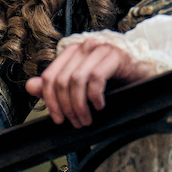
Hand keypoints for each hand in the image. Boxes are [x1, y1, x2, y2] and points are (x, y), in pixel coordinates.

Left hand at [26, 37, 155, 127]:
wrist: (141, 79)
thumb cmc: (111, 84)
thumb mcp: (81, 89)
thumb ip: (56, 87)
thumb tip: (30, 86)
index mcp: (70, 53)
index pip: (49, 76)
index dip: (50, 100)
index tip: (58, 119)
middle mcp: (82, 47)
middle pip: (61, 81)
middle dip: (67, 107)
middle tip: (77, 123)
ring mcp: (98, 49)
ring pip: (76, 80)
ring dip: (80, 106)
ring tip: (87, 119)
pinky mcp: (114, 56)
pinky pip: (96, 78)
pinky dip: (95, 97)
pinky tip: (100, 106)